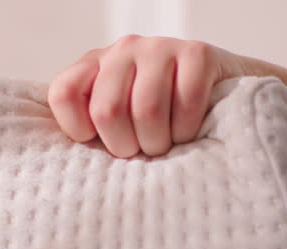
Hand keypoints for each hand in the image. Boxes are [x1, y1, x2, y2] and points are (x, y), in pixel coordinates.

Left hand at [47, 35, 252, 158]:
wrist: (223, 101)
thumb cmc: (160, 125)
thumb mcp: (118, 126)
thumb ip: (92, 132)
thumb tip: (67, 164)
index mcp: (94, 66)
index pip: (63, 93)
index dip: (79, 129)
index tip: (99, 142)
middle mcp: (123, 50)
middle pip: (107, 110)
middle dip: (126, 146)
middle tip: (141, 152)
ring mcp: (160, 47)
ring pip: (147, 111)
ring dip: (158, 143)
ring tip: (165, 146)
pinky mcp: (197, 52)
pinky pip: (185, 103)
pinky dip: (187, 131)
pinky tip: (188, 132)